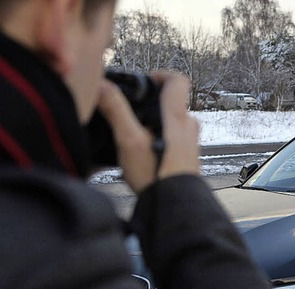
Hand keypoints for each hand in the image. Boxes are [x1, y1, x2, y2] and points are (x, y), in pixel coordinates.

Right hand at [97, 71, 199, 193]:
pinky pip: (176, 140)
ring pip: (174, 122)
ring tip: (137, 136)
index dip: (162, 75)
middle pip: (173, 102)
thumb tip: (102, 85)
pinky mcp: (189, 158)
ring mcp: (192, 143)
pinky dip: (162, 140)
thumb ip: (116, 110)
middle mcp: (189, 126)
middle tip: (134, 112)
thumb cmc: (155, 174)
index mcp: (177, 116)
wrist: (175, 206)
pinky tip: (146, 153)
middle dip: (154, 104)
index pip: (178, 80)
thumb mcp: (128, 139)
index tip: (146, 82)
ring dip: (157, 123)